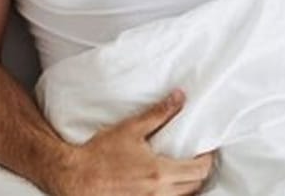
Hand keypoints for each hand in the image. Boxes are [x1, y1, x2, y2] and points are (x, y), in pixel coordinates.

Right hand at [52, 90, 214, 195]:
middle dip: (200, 171)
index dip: (207, 159)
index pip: (199, 170)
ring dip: (187, 184)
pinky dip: (172, 192)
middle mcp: (159, 192)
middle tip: (197, 156)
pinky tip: (164, 182)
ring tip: (182, 168)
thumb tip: (179, 97)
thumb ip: (158, 113)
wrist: (77, 176)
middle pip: (195, 186)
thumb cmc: (100, 153)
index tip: (205, 149)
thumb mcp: (130, 128)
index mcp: (160, 172)